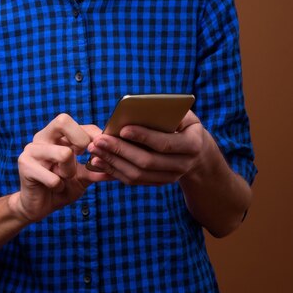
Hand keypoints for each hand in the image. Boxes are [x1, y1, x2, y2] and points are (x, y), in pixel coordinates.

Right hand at [10, 114, 109, 222]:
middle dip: (81, 140)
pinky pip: (53, 177)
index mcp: (57, 135)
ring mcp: (31, 148)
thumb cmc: (61, 187)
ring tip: (64, 178)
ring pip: (64, 153)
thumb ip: (97, 169)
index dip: (96, 138)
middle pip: (63, 120)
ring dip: (69, 172)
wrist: (38, 207)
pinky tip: (53, 188)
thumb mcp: (83, 177)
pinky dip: (58, 187)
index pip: (81, 126)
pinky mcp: (24, 164)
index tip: (103, 152)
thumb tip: (117, 169)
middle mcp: (43, 136)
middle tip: (82, 157)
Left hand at [87, 111, 205, 185]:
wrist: (197, 152)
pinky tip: (98, 163)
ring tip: (95, 151)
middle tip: (99, 140)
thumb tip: (140, 109)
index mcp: (192, 145)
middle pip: (147, 162)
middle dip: (120, 151)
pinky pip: (134, 181)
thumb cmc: (185, 125)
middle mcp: (182, 165)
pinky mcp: (158, 183)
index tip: (122, 129)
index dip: (144, 137)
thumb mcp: (185, 115)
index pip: (165, 143)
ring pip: (138, 175)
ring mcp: (170, 177)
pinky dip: (114, 172)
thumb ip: (168, 112)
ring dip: (113, 163)